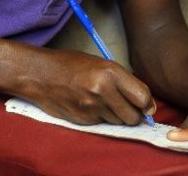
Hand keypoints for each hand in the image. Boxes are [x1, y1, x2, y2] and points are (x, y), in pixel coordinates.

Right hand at [19, 48, 155, 125]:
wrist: (41, 74)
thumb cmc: (71, 65)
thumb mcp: (101, 63)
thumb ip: (124, 80)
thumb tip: (146, 101)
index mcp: (111, 72)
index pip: (142, 97)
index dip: (147, 103)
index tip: (146, 105)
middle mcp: (103, 91)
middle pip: (133, 116)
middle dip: (134, 114)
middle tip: (127, 106)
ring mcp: (92, 108)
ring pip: (118, 122)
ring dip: (117, 116)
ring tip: (105, 102)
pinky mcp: (83, 120)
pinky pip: (102, 124)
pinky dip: (101, 118)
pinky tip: (91, 105)